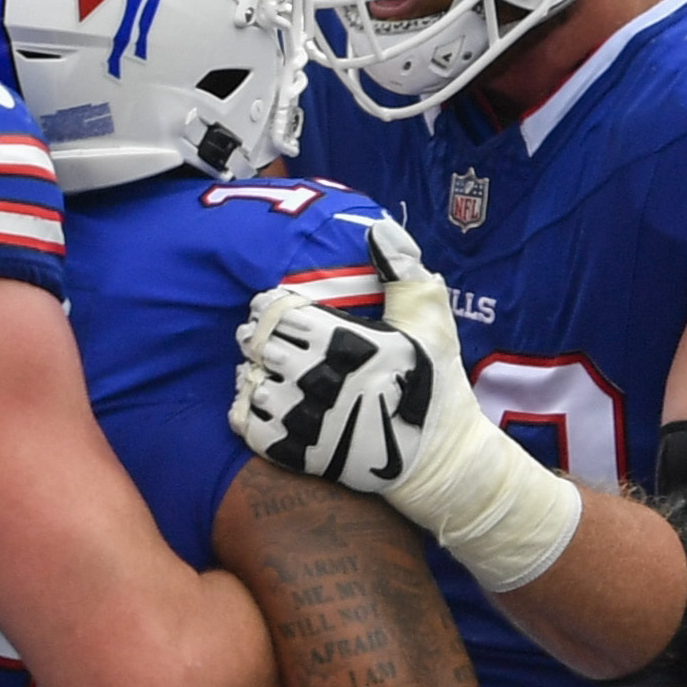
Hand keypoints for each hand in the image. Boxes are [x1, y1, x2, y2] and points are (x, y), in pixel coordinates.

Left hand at [232, 219, 582, 592]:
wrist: (439, 459)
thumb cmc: (433, 381)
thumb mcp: (430, 318)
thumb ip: (403, 269)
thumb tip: (378, 227)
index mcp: (349, 342)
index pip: (279, 312)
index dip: (269, 307)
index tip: (274, 309)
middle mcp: (324, 380)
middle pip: (259, 346)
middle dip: (258, 339)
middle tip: (265, 339)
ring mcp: (310, 421)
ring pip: (250, 385)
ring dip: (251, 374)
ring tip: (264, 371)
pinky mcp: (302, 456)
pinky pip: (250, 428)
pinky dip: (246, 411)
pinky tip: (263, 403)